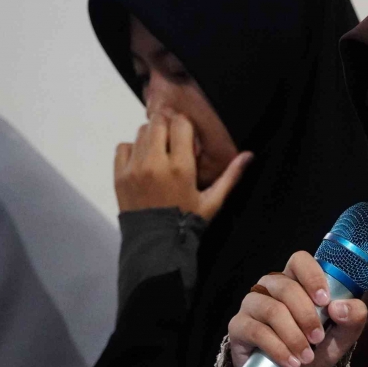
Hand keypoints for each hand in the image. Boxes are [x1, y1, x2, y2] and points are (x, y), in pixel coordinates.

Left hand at [114, 110, 252, 221]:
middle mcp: (155, 164)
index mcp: (180, 168)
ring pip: (141, 131)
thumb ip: (231, 176)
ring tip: (160, 153)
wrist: (156, 244)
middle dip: (169, 127)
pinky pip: (123, 146)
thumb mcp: (212, 201)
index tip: (188, 140)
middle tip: (174, 142)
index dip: (187, 128)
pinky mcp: (119, 176)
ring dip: (152, 136)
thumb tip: (248, 156)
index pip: (181, 124)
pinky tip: (143, 161)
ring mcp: (135, 169)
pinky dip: (133, 149)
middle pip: (159, 122)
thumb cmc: (185, 222)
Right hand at [228, 251, 366, 366]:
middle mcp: (271, 287)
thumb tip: (339, 307)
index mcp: (297, 280)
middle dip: (307, 316)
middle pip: (287, 288)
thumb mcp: (343, 334)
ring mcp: (252, 305)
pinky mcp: (239, 326)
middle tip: (318, 338)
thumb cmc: (318, 348)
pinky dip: (278, 349)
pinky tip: (291, 363)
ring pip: (272, 310)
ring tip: (306, 357)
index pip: (300, 261)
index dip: (312, 277)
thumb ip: (353, 317)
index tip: (324, 301)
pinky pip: (257, 331)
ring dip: (293, 335)